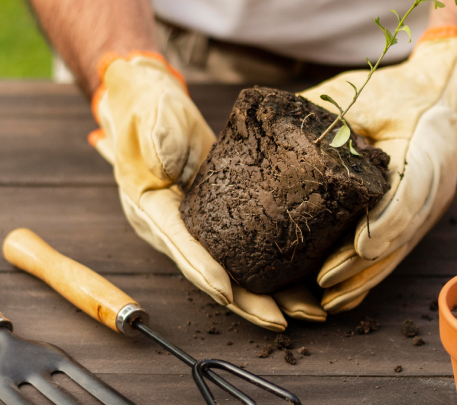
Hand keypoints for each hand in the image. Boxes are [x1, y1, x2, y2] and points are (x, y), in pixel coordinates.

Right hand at [89, 53, 325, 331]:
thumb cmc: (149, 110)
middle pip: (213, 274)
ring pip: (234, 271)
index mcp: (152, 210)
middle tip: (281, 320)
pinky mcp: (219, 220)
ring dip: (269, 295)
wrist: (152, 104)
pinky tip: (304, 283)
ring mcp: (198, 228)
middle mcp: (174, 229)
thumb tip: (163, 160)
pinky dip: (272, 270)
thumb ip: (158, 137)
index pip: (181, 246)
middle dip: (247, 301)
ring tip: (307, 311)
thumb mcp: (152, 118)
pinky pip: (246, 252)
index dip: (205, 271)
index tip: (229, 293)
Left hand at [298, 27, 456, 312]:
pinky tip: (342, 297)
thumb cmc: (404, 93)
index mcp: (427, 150)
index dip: (385, 224)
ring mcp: (429, 209)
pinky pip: (393, 253)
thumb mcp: (370, 93)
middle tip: (323, 282)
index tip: (358, 246)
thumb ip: (336, 114)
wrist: (448, 96)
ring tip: (326, 300)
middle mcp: (434, 188)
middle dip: (362, 264)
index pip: (410, 194)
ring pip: (396, 253)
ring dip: (363, 279)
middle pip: (400, 236)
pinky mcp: (417, 220)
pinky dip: (368, 276)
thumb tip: (284, 132)